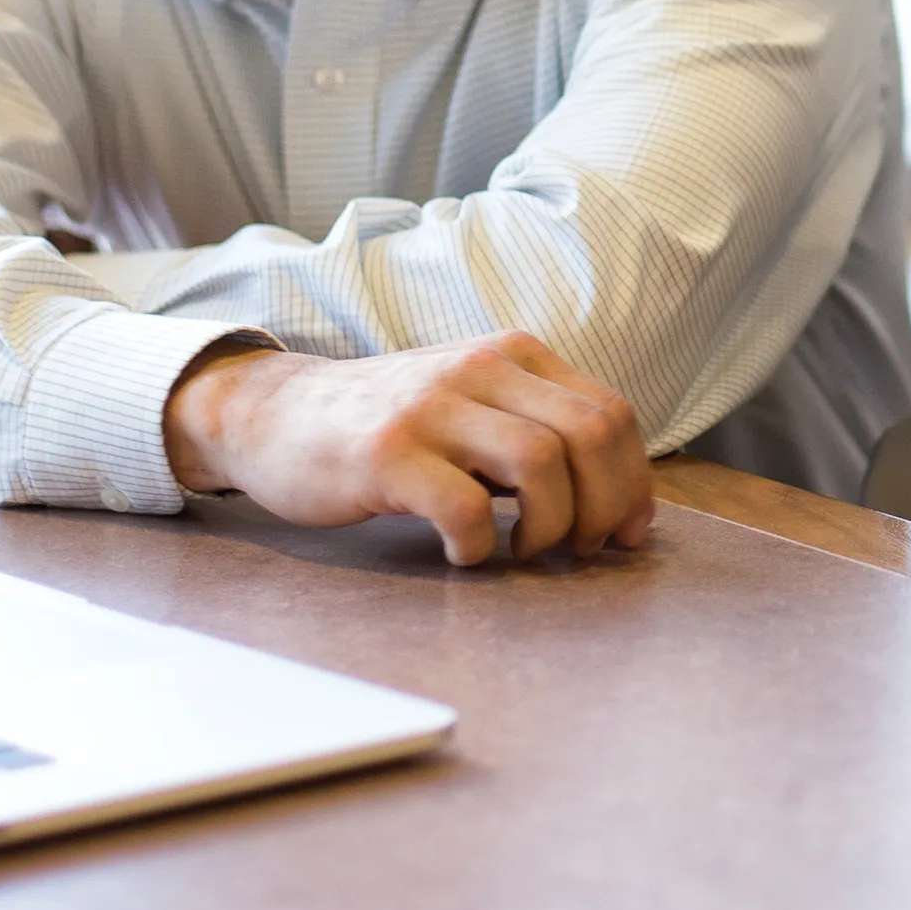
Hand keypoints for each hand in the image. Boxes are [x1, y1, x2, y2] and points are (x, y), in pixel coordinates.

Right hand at [163, 335, 655, 565]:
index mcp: (513, 355)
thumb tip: (618, 503)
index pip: (611, 413)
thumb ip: (537, 432)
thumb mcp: (473, 406)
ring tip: (522, 551)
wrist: (277, 415)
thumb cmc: (391, 428)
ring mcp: (431, 407)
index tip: (625, 533)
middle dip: (605, 508)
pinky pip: (464, 507)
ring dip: (550, 527)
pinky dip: (478, 546)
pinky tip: (461, 554)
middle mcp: (480, 368)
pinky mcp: (386, 453)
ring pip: (542, 463)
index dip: (633, 483)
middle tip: (581, 551)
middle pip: (590, 435)